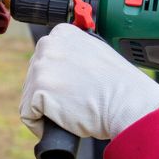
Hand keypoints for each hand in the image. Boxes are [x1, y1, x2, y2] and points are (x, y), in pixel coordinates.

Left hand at [21, 24, 158, 139]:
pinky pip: (28, 115)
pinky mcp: (38, 90)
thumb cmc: (120, 86)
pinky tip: (61, 125)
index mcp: (63, 33)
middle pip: (34, 77)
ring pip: (29, 96)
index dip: (56, 80)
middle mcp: (48, 44)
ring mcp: (42, 67)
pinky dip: (41, 125)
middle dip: (48, 94)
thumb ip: (75, 53)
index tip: (71, 91)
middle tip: (73, 105)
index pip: (45, 60)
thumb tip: (62, 66)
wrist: (129, 105)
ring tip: (70, 115)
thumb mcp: (96, 54)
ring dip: (45, 111)